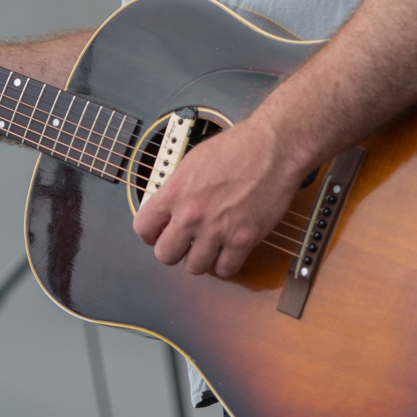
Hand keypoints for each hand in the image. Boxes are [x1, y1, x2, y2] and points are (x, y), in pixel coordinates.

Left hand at [132, 117, 305, 277]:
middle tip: (185, 242)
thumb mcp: (193, 161)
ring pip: (194, 267)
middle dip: (174, 250)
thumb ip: (177, 189)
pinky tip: (228, 249)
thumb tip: (168, 208)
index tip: (160, 232)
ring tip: (209, 245)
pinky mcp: (243, 240)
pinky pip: (226, 269)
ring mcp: (217, 230)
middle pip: (165, 255)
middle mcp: (192, 214)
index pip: (143, 229)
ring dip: (201, 258)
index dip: (151, 233)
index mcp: (175, 192)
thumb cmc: (238, 147)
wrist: (273, 148)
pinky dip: (226, 263)